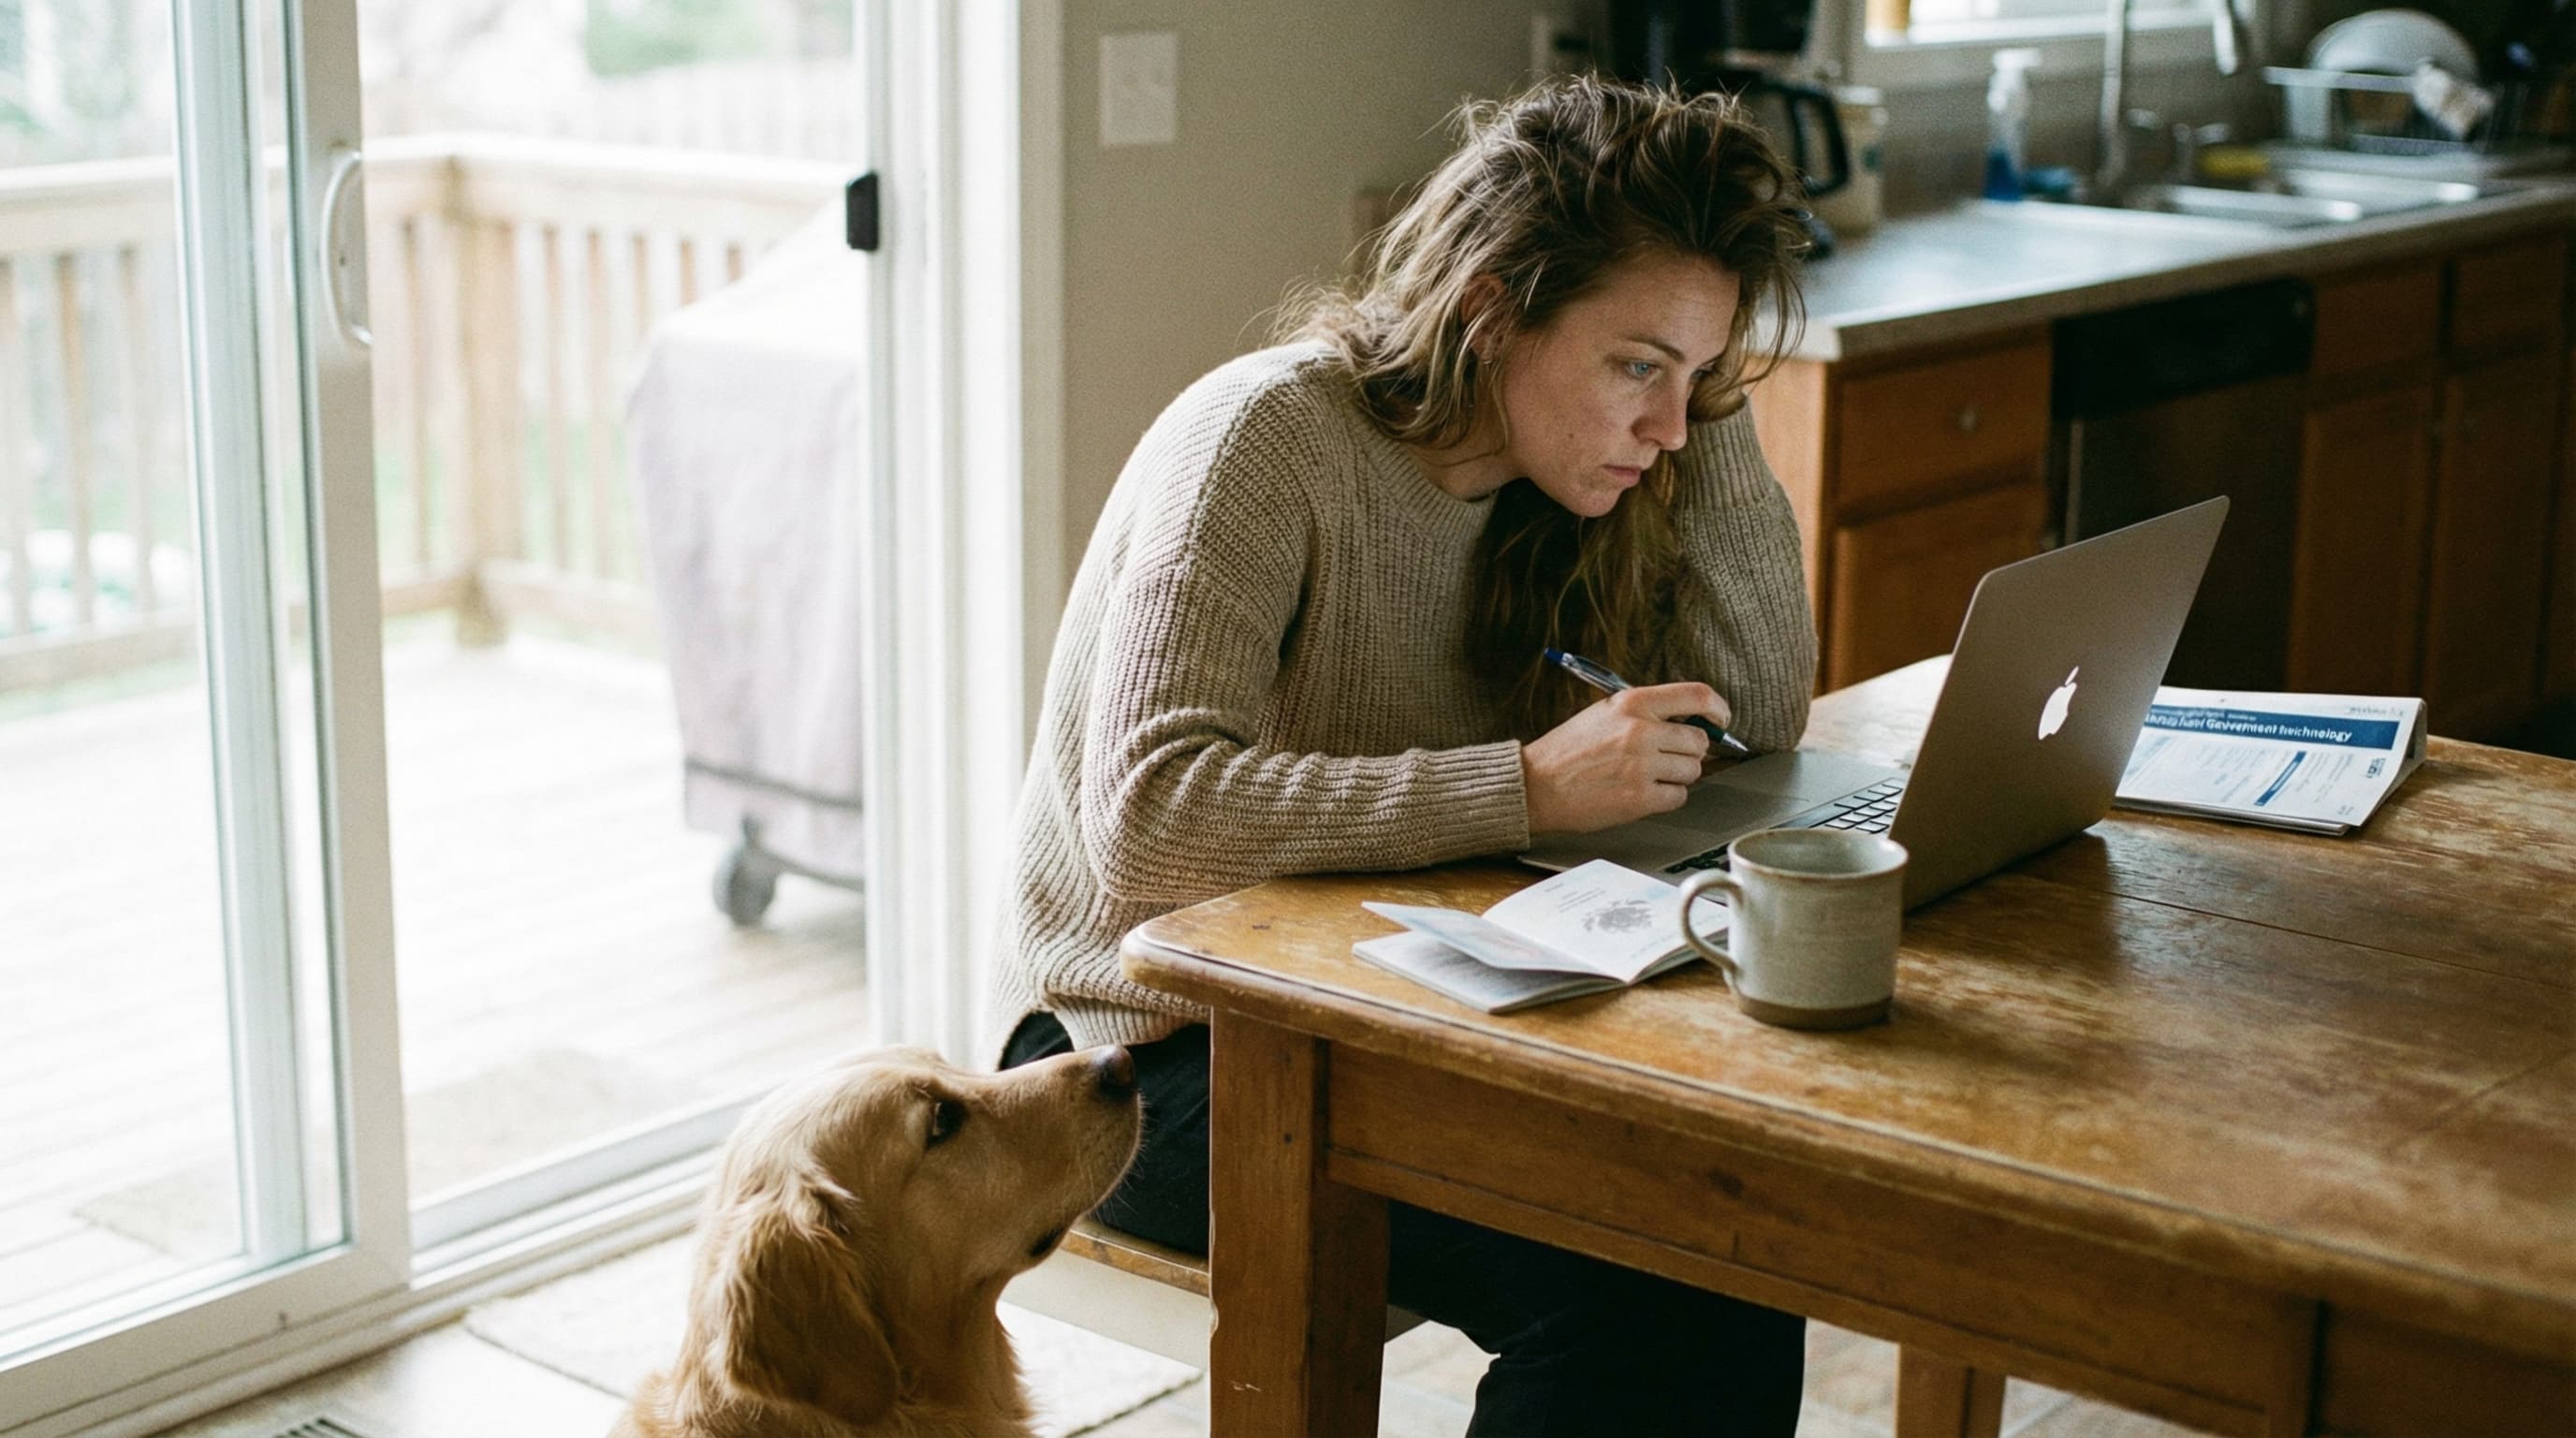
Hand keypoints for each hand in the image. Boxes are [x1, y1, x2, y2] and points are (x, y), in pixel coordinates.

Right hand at [1522, 682, 1733, 834]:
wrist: (1537, 785)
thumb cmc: (1569, 750)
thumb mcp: (1605, 713)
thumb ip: (1647, 712)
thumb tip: (1692, 720)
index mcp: (1633, 703)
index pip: (1698, 696)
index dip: (1718, 709)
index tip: (1720, 719)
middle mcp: (1640, 731)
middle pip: (1700, 741)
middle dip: (1690, 751)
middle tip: (1669, 756)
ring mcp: (1641, 766)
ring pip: (1693, 771)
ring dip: (1678, 776)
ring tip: (1649, 775)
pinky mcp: (1639, 798)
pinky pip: (1678, 797)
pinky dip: (1666, 797)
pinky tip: (1643, 791)